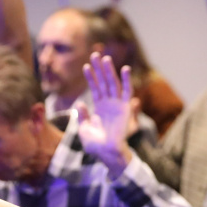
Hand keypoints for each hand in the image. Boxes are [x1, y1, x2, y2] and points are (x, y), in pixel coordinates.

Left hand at [75, 52, 136, 176]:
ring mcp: (117, 105)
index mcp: (99, 108)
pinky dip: (126, 80)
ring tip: (104, 58)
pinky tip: (124, 68)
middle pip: (104, 82)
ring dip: (109, 71)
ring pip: (113, 83)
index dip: (91, 77)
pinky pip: (127, 91)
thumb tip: (80, 103)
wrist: (107, 152)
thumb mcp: (83, 129)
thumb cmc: (95, 145)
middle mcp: (109, 104)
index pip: (95, 88)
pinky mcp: (126, 108)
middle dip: (99, 69)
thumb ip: (82, 116)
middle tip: (95, 54)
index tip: (85, 66)